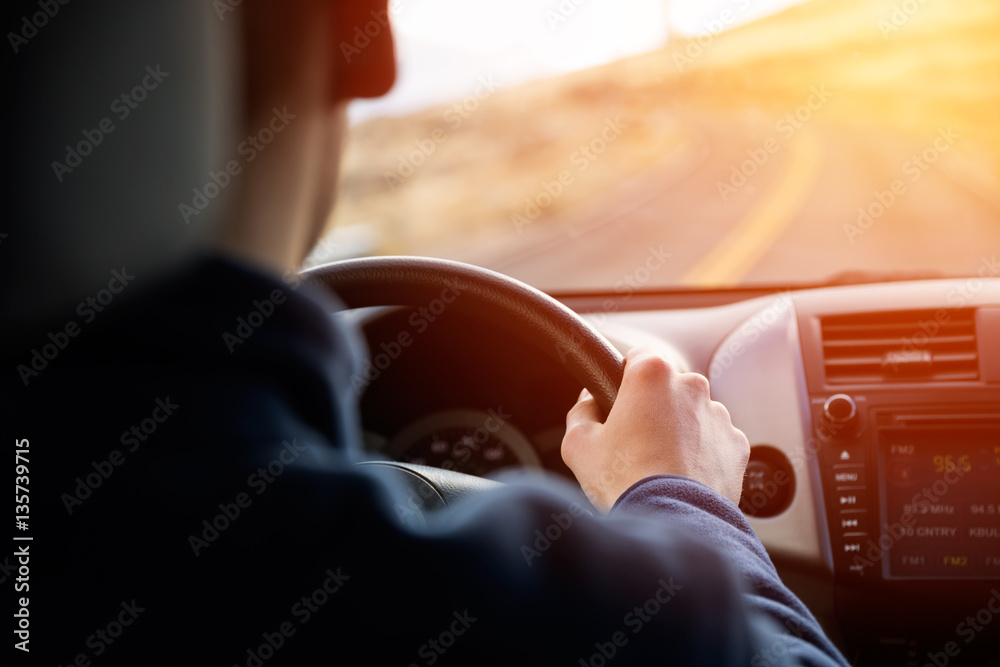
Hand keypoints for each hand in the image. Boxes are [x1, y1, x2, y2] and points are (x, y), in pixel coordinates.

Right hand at [561, 347, 749, 510]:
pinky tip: (682, 477)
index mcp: (652, 375)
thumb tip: (588, 404)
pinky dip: (701, 453)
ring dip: (678, 430)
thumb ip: (581, 412)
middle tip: (633, 442)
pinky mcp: (737, 445)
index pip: (637, 356)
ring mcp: (718, 415)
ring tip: (659, 465)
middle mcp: (691, 386)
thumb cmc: (625, 481)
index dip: (624, 378)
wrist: (672, 522)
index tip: (618, 401)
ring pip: (692, 413)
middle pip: (667, 386)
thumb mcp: (578, 444)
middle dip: (652, 407)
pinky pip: (715, 441)